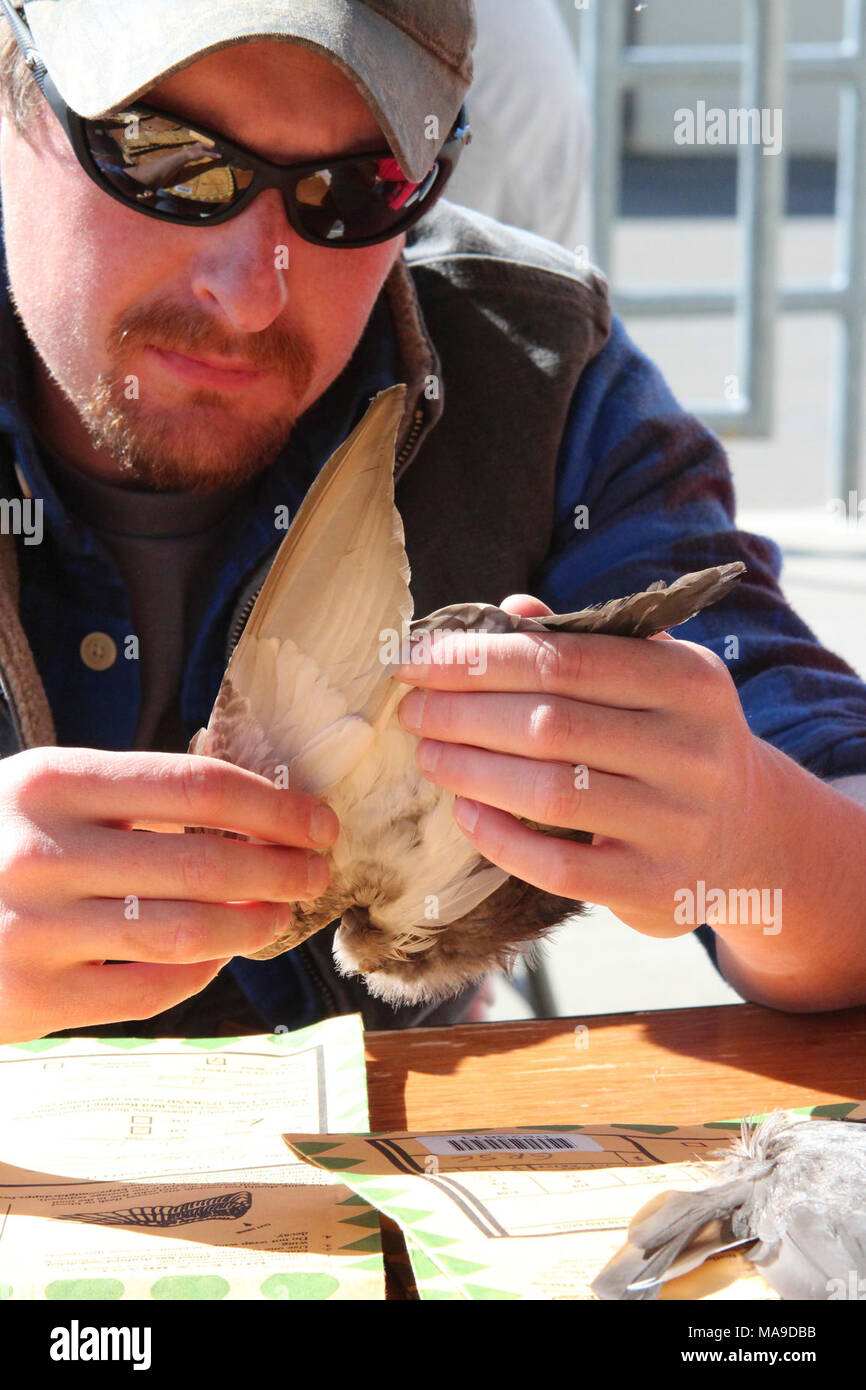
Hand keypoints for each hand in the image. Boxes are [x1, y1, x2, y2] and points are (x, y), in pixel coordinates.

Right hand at [0, 747, 338, 1043]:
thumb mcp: (41, 793)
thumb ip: (130, 795)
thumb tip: (250, 804)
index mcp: (51, 781)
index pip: (196, 785)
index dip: (273, 806)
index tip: (318, 820)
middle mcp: (41, 851)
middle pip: (205, 860)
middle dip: (281, 868)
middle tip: (315, 872)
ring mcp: (33, 929)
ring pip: (188, 932)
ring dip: (251, 924)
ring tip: (276, 914)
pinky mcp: (30, 998)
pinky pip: (149, 989)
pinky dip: (198, 973)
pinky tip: (214, 956)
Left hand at [396, 592, 767, 940]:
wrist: (751, 834)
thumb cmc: (672, 739)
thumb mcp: (654, 677)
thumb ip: (583, 642)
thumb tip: (509, 609)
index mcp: (688, 681)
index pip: (564, 660)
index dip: (479, 658)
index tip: (417, 658)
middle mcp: (691, 751)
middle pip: (550, 724)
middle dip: (463, 712)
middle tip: (411, 709)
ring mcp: (677, 824)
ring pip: (551, 794)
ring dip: (472, 771)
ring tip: (428, 754)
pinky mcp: (655, 888)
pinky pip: (559, 866)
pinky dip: (500, 837)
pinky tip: (464, 812)